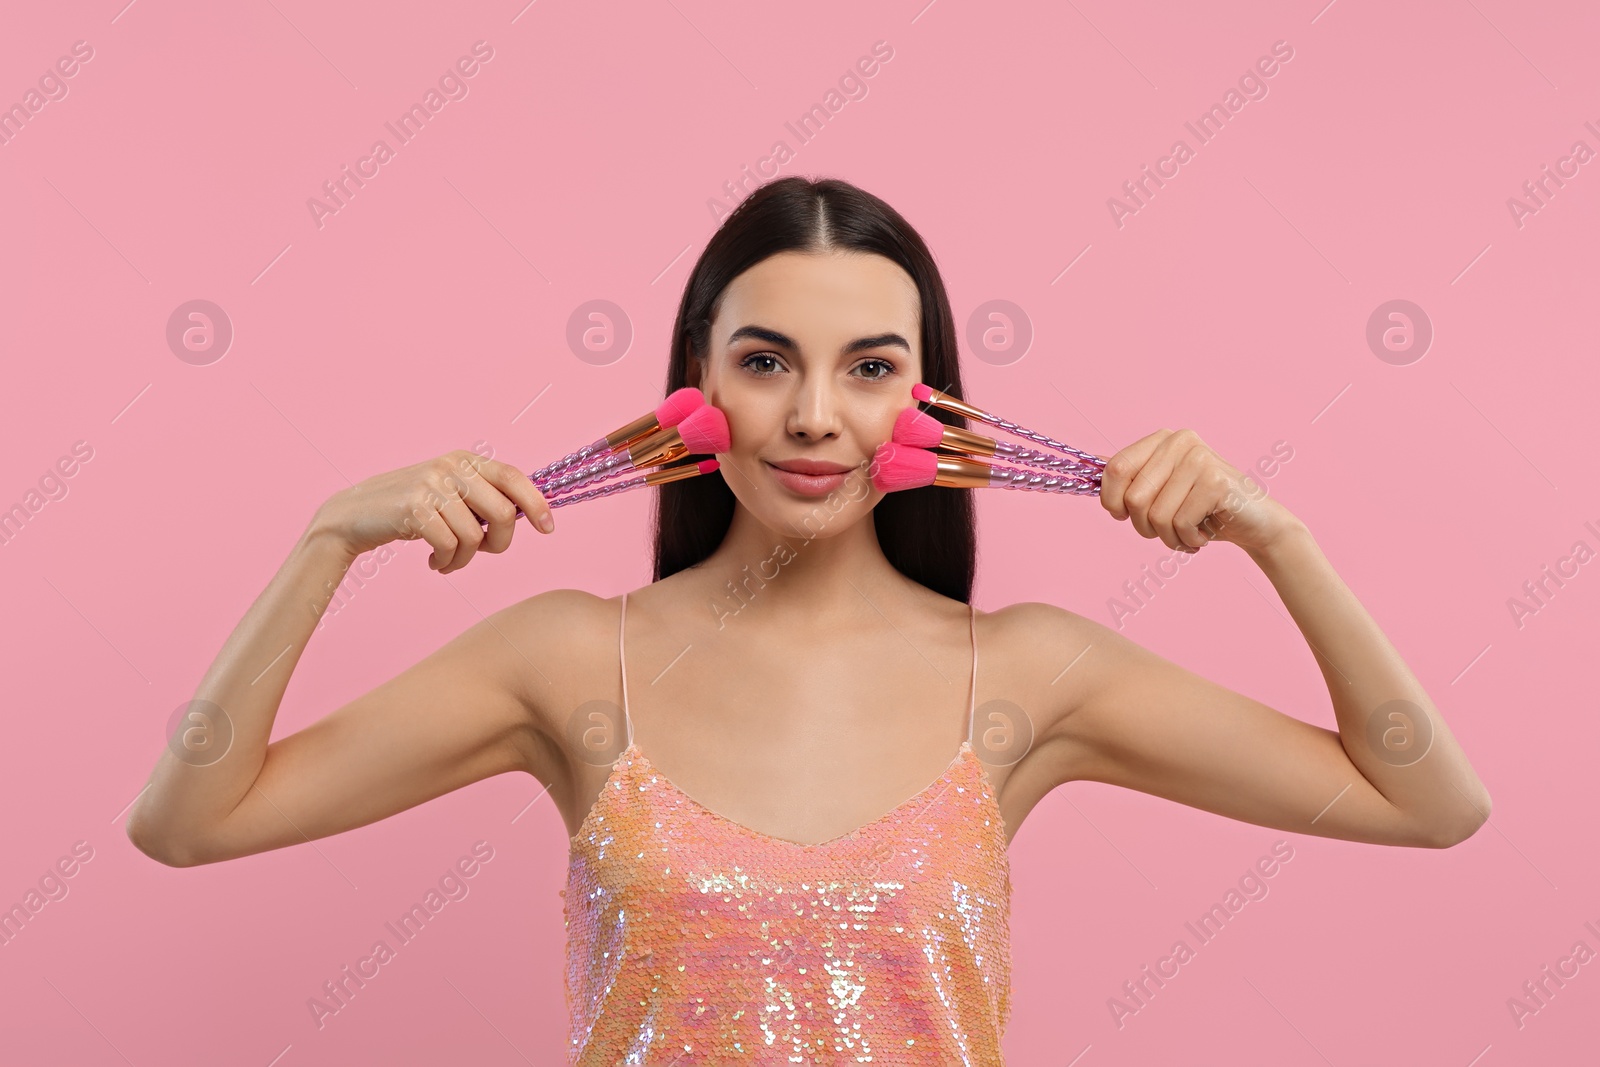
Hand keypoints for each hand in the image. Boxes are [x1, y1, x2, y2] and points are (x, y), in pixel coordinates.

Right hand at [306, 450, 553, 573]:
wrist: (355, 515)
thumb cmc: (412, 511)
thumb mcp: (450, 496)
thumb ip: (484, 500)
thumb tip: (530, 516)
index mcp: (465, 461)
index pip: (514, 477)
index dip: (536, 503)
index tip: (548, 529)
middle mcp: (451, 467)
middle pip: (503, 513)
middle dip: (498, 544)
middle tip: (481, 553)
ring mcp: (431, 485)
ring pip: (475, 536)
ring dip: (465, 559)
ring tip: (449, 560)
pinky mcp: (413, 507)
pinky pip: (449, 546)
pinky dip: (446, 562)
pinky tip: (434, 562)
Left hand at [1097, 429, 1300, 555]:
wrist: (1255, 523)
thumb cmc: (1202, 510)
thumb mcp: (1161, 492)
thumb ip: (1130, 479)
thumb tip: (1087, 467)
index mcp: (1162, 440)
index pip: (1115, 469)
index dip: (1112, 501)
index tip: (1123, 515)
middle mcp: (1180, 442)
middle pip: (1133, 498)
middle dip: (1144, 526)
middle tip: (1165, 531)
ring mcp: (1200, 459)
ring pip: (1156, 515)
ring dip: (1168, 537)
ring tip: (1187, 534)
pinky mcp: (1216, 481)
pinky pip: (1180, 523)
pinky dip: (1187, 539)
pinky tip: (1204, 533)